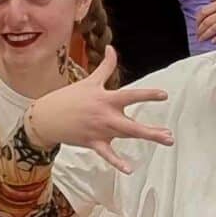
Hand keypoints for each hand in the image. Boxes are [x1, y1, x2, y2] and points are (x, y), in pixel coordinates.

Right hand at [19, 50, 173, 171]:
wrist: (46, 117)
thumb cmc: (69, 98)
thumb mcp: (89, 81)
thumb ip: (105, 66)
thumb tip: (111, 47)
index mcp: (106, 99)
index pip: (130, 96)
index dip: (147, 95)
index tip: (164, 96)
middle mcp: (105, 116)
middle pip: (131, 125)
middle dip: (151, 132)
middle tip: (169, 136)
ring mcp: (99, 131)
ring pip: (125, 137)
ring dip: (145, 138)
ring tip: (166, 140)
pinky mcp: (93, 143)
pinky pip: (107, 154)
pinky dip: (117, 162)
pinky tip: (129, 169)